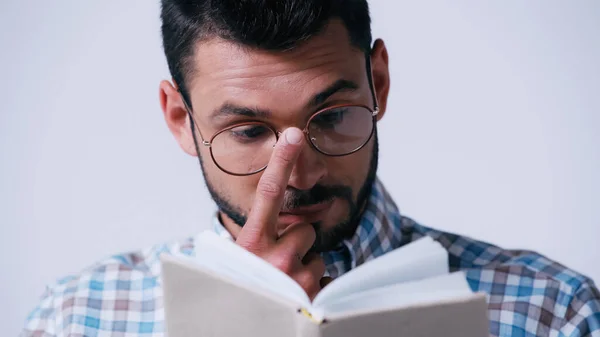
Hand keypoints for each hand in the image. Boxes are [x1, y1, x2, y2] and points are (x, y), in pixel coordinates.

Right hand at [235, 127, 325, 299]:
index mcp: (250, 244)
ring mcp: (296, 279)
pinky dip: (316, 288)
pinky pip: (325, 279)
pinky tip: (298, 301)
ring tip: (285, 286)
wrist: (241, 329)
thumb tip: (285, 222)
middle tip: (277, 265)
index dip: (281, 160)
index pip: (268, 193)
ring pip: (317, 255)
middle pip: (304, 230)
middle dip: (297, 244)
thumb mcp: (241, 262)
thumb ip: (258, 237)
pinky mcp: (315, 297)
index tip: (293, 134)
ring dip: (306, 267)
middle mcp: (273, 258)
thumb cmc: (242, 290)